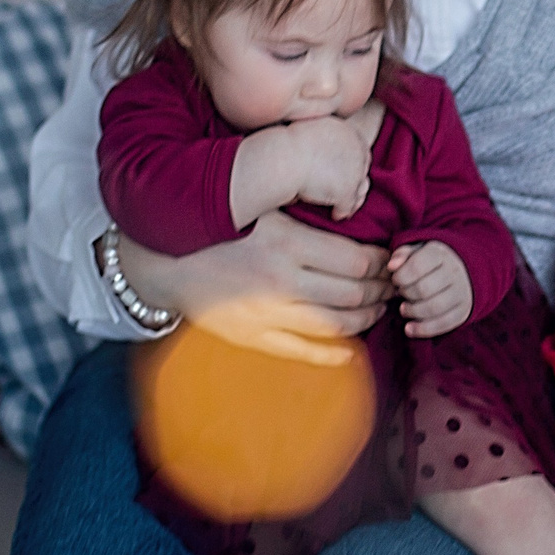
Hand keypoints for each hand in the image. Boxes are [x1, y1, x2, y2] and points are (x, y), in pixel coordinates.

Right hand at [114, 212, 391, 336]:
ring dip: (366, 317)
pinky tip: (351, 348)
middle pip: (352, 293)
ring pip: (336, 324)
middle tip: (395, 283)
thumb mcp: (258, 203)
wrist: (159, 261)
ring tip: (379, 307)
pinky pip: (302, 351)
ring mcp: (266, 314)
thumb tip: (350, 199)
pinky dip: (333, 354)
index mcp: (285, 243)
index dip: (382, 262)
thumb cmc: (212, 223)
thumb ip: (300, 202)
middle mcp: (280, 282)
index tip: (392, 257)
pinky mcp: (253, 337)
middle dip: (382, 289)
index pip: (355, 260)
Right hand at [278, 114, 373, 218]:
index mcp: (347, 132)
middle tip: (351, 196)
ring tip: (341, 207)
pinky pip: (347, 206)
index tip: (344, 175)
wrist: (282, 157)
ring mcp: (354, 170)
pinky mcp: (346, 189)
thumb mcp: (311, 135)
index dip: (354, 165)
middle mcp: (356, 149)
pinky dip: (341, 211)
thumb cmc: (286, 145)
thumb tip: (330, 163)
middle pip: (362, 171)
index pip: (360, 151)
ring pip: (359, 190)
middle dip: (356, 184)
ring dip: (351, 200)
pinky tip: (334, 215)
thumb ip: (324, 145)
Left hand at [389, 241, 471, 337]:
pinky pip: (444, 323)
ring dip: (412, 312)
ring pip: (433, 308)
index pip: (416, 267)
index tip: (396, 280)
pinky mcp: (463, 310)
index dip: (400, 277)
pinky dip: (423, 329)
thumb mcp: (417, 252)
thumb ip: (402, 255)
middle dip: (405, 294)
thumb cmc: (430, 263)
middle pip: (423, 289)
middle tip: (401, 293)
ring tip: (403, 309)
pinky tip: (409, 329)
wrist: (462, 271)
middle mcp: (455, 272)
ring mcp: (462, 292)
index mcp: (441, 254)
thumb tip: (392, 266)